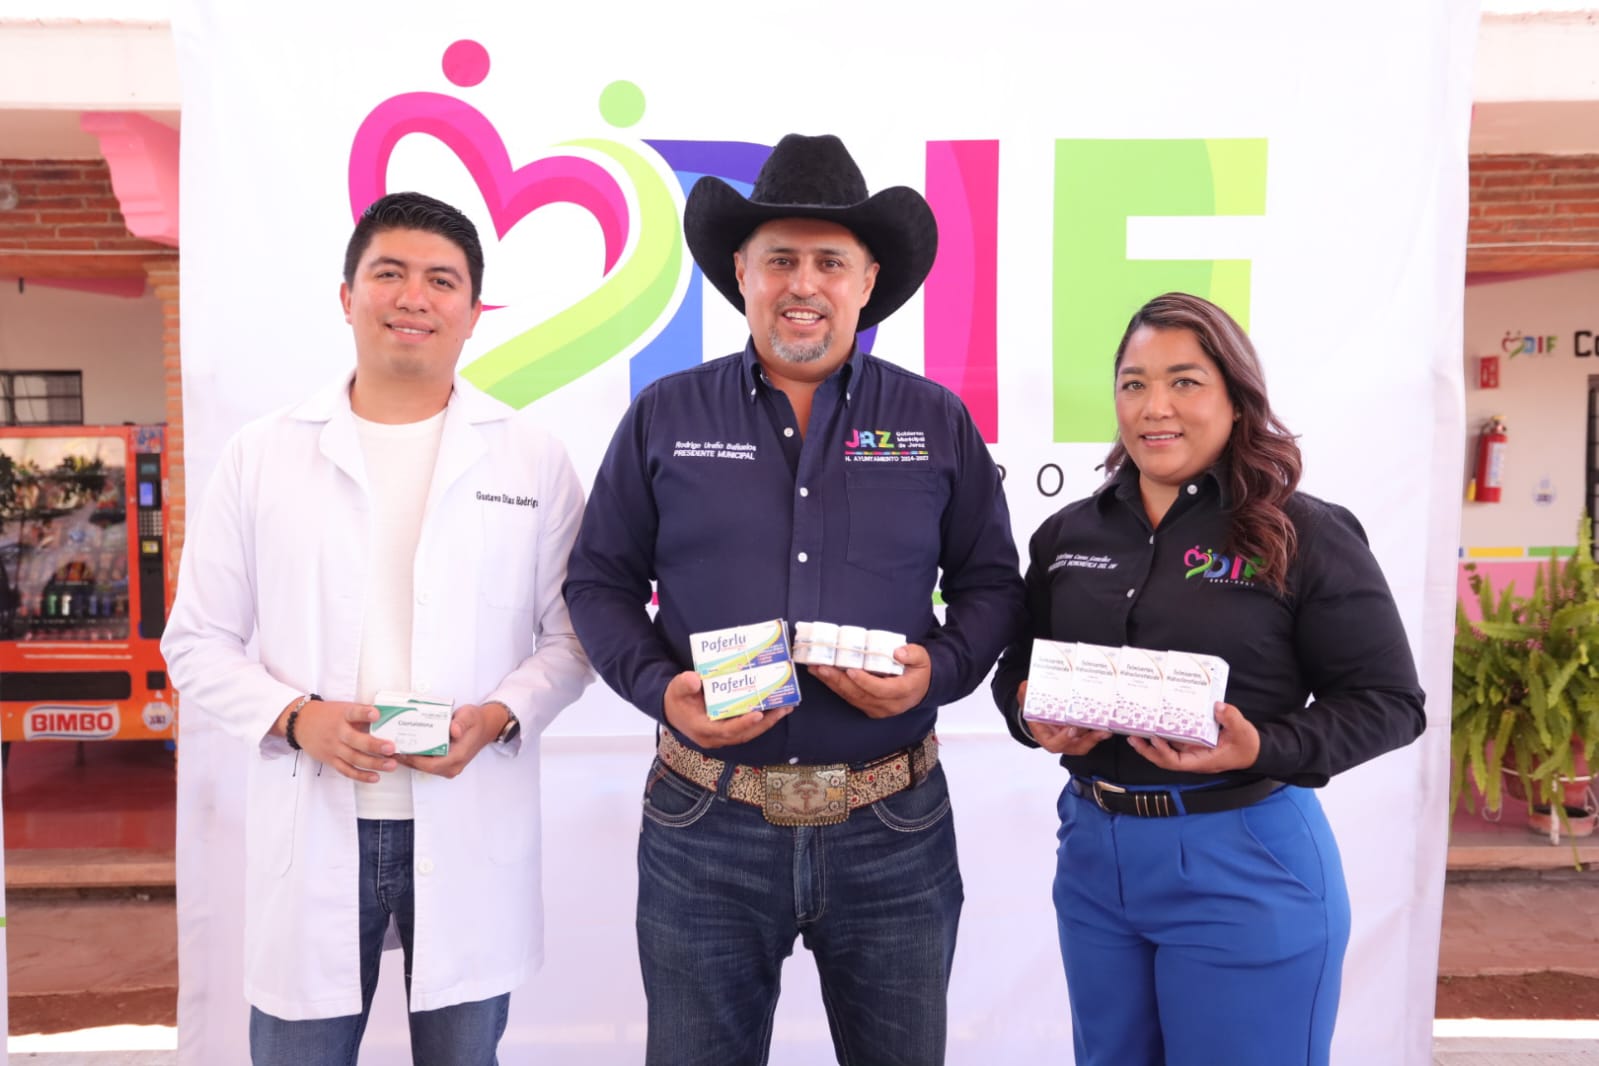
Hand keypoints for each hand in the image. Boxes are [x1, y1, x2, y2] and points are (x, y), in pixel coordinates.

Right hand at [280, 698, 394, 782]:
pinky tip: (375, 777)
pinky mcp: (330, 760)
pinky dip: (361, 775)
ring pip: (354, 758)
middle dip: (374, 745)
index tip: (376, 714)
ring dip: (373, 763)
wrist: (301, 723)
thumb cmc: (329, 715)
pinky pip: (346, 770)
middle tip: (391, 748)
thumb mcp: (344, 708)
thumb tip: (387, 717)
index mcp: (342, 715)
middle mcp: (337, 732)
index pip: (353, 712)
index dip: (364, 713)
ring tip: (391, 765)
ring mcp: (333, 748)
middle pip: (355, 740)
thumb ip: (362, 714)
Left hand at [398, 702, 508, 779]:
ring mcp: (449, 767)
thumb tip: (454, 730)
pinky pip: (427, 763)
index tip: (399, 751)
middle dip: (406, 759)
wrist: (486, 726)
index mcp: (458, 757)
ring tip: (393, 747)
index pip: (430, 764)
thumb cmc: (476, 721)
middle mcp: (453, 766)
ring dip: (409, 759)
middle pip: (424, 767)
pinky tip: (406, 747)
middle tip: (389, 748)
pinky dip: (416, 757)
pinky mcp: (445, 764)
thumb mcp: (470, 716)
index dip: (413, 760)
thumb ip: (462, 722)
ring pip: (424, 767)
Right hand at [662, 670, 792, 748]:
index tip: (758, 715)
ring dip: (768, 722)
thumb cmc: (676, 699)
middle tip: (783, 708)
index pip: (725, 730)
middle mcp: (715, 737)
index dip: (742, 724)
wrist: (673, 710)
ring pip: (749, 732)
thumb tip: (693, 679)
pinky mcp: (728, 730)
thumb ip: (684, 684)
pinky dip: (762, 720)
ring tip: (785, 708)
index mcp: (702, 729)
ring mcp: (723, 736)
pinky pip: (748, 728)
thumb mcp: (676, 689)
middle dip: (765, 723)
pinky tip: (774, 709)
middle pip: (744, 734)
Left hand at [808, 643, 931, 718]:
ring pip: (852, 698)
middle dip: (839, 681)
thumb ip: (913, 654)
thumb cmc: (919, 670)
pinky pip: (850, 699)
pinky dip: (835, 687)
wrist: (922, 688)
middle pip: (860, 695)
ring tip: (816, 669)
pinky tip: (823, 676)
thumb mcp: (923, 658)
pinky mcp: (869, 709)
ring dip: (832, 684)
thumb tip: (898, 652)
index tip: (851, 670)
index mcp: (903, 692)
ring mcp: (877, 710)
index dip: (864, 681)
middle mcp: (888, 705)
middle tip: (822, 667)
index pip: (881, 689)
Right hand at [1017, 682, 1113, 754]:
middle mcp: (1060, 740)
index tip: (1071, 729)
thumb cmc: (1033, 707)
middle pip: (1076, 747)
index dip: (1064, 739)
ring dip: (1098, 736)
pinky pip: (1091, 734)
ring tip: (1108, 727)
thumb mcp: (1025, 699)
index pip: (1054, 744)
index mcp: (1045, 736)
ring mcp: (1072, 737)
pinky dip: (1099, 729)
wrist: (1038, 709)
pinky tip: (1107, 720)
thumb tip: (1026, 686)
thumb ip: (1025, 694)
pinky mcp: (1080, 731)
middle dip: (1089, 741)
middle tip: (1100, 731)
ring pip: (1086, 742)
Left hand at [1126, 701, 1260, 773]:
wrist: (1252, 749)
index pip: (1176, 762)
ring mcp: (1190, 751)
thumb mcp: (1242, 731)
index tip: (1154, 738)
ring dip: (1149, 744)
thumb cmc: (1246, 744)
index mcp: (1202, 760)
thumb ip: (1231, 719)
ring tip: (1134, 732)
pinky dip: (1161, 735)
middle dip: (1148, 750)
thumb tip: (1218, 707)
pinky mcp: (1191, 743)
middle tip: (1133, 737)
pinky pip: (1173, 741)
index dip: (1163, 752)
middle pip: (1164, 759)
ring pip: (1165, 751)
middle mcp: (1192, 758)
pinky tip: (1152, 725)